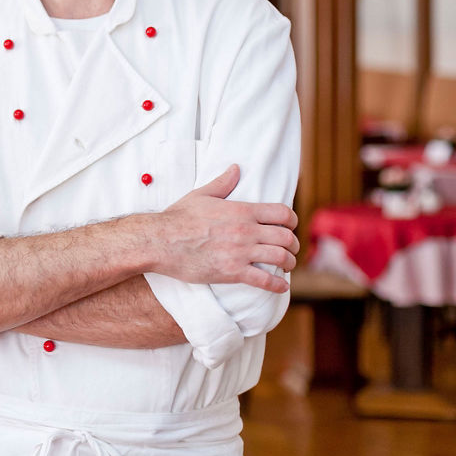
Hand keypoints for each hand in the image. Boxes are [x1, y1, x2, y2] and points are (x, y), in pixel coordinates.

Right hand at [150, 165, 298, 292]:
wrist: (161, 241)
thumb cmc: (179, 217)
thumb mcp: (201, 195)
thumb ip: (223, 183)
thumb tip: (235, 168)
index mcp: (242, 210)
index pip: (282, 213)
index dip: (292, 221)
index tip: (291, 226)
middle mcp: (246, 230)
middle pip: (286, 237)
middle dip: (294, 245)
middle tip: (291, 249)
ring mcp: (241, 252)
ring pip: (281, 258)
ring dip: (289, 263)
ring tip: (287, 266)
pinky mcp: (233, 272)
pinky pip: (264, 280)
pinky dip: (277, 285)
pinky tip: (281, 286)